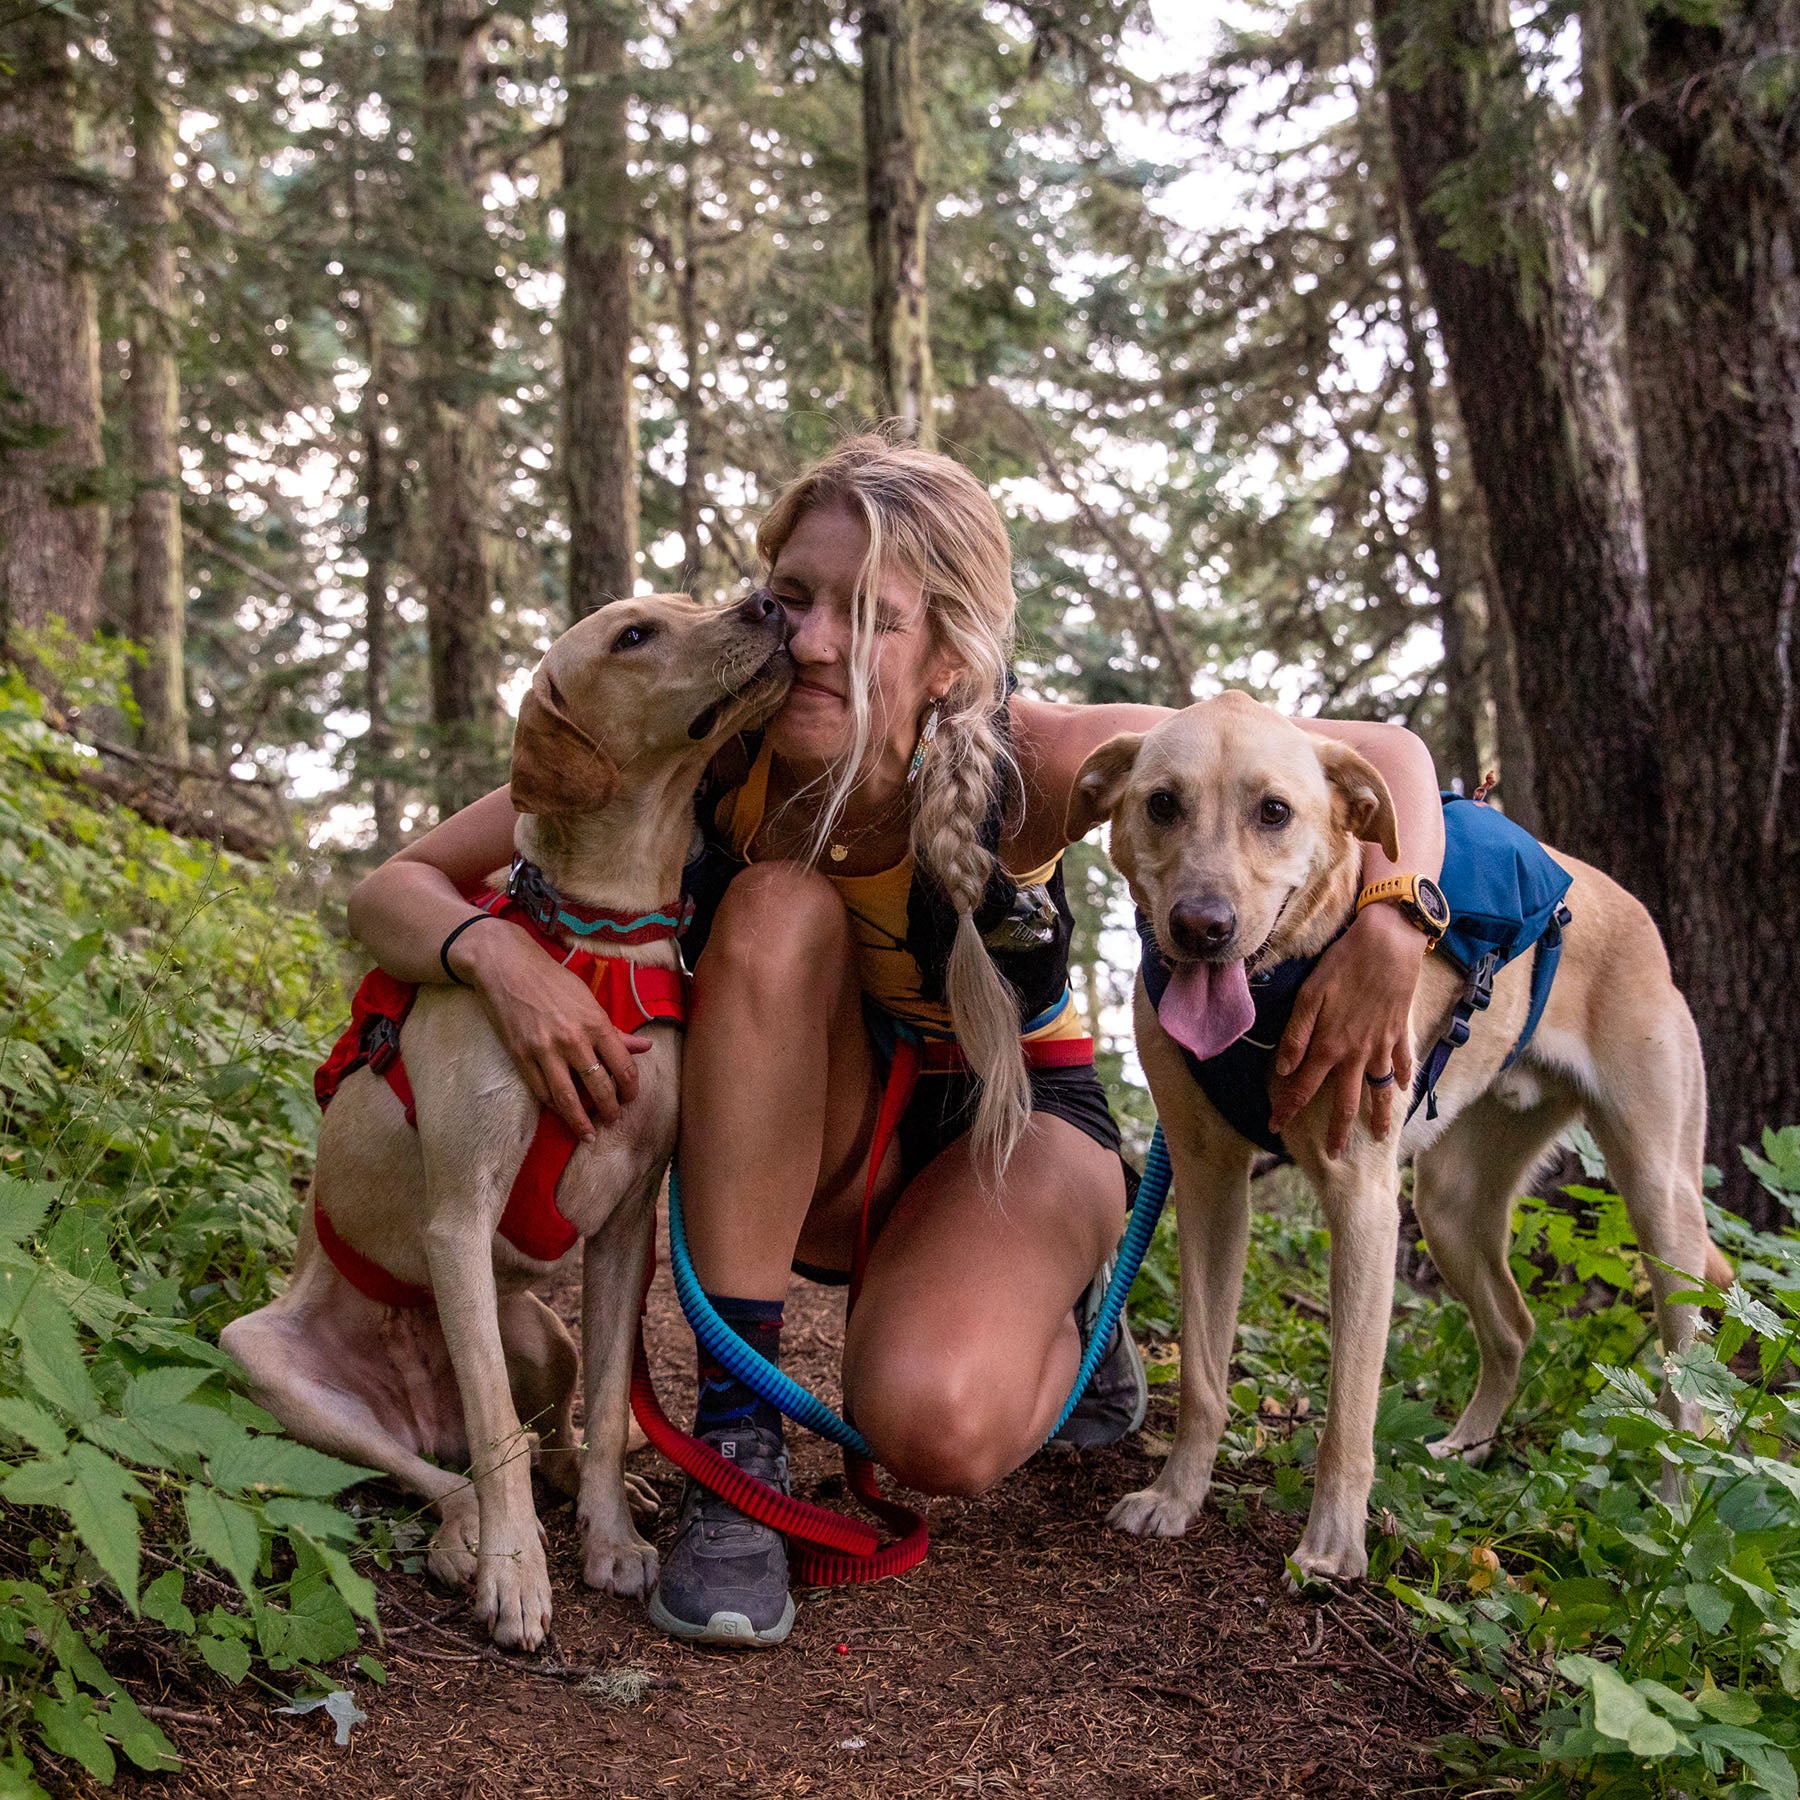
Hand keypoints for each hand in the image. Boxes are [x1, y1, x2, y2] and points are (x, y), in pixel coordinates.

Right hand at [450, 922, 651, 1138]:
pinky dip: (554, 1106)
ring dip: (581, 1121)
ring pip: (567, 1098)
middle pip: (599, 1088)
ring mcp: (545, 1051)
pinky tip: (562, 1111)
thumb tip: (645, 1047)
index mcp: (595, 1024)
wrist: (507, 968)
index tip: (630, 1098)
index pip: (623, 1067)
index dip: (630, 1089)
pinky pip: (541, 1091)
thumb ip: (615, 1030)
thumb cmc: (553, 981)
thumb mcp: (589, 1000)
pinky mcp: (521, 1056)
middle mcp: (573, 1040)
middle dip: (610, 1110)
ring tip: (589, 1132)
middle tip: (613, 1119)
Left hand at [1268, 904, 1426, 1155]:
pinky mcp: (1400, 1032)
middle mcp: (1357, 1053)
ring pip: (1381, 1090)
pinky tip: (1404, 1088)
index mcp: (1329, 1046)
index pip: (1303, 1087)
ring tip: (1379, 1135)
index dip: (1288, 1108)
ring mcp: (1383, 1045)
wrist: (1388, 945)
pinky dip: (1404, 1078)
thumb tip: (1284, 1070)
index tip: (1275, 1127)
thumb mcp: (1309, 996)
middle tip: (1334, 1154)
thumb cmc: (1342, 965)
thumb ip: (1296, 1035)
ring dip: (1379, 1115)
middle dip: (1338, 1131)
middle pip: (1346, 1101)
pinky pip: (1403, 1063)